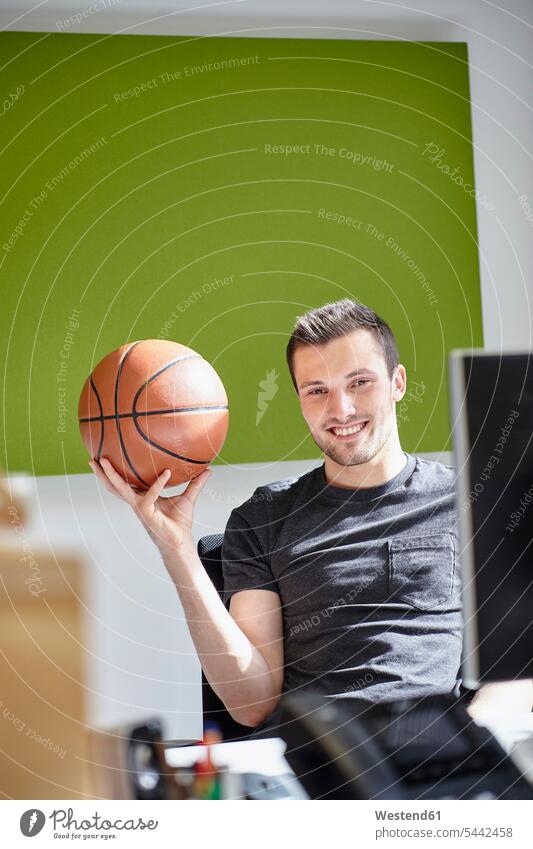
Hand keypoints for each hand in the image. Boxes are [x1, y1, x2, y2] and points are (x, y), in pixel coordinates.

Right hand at [88, 458, 210, 554]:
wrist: (181, 542)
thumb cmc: (180, 523)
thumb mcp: (188, 498)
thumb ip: (195, 484)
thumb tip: (208, 470)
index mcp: (142, 498)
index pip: (125, 484)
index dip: (114, 473)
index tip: (107, 458)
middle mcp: (137, 502)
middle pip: (114, 486)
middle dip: (102, 473)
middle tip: (92, 459)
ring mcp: (140, 508)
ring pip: (121, 490)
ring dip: (112, 476)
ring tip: (104, 461)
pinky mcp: (147, 514)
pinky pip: (150, 496)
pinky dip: (158, 485)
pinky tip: (166, 474)